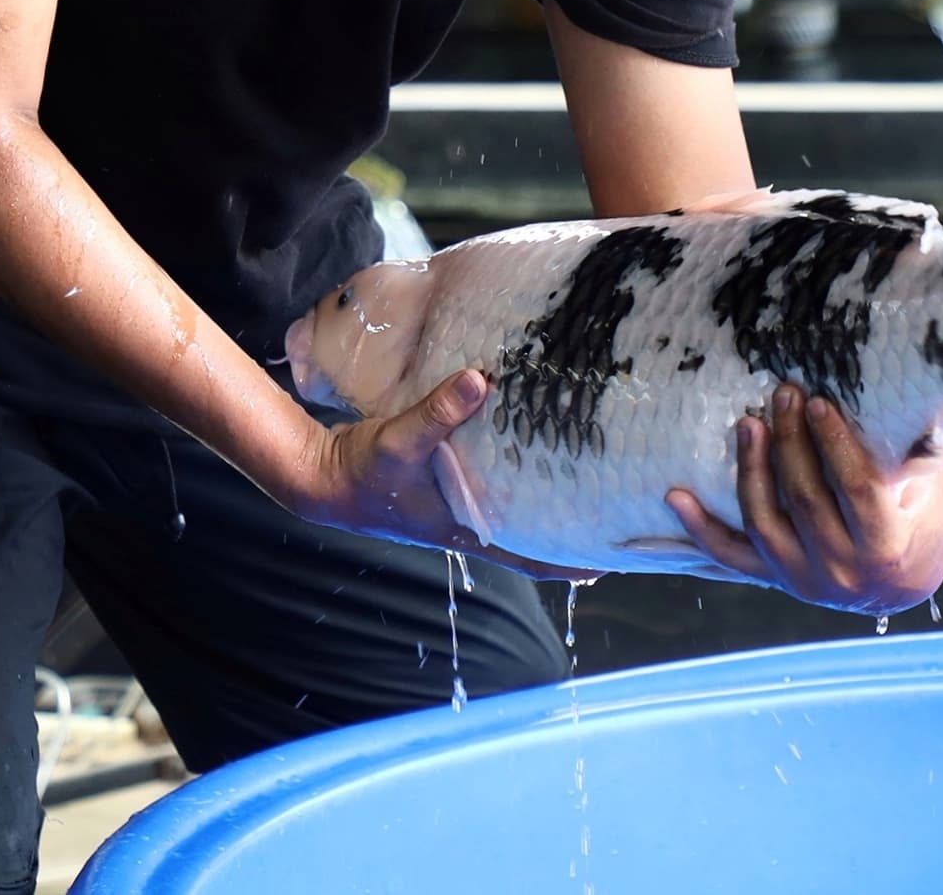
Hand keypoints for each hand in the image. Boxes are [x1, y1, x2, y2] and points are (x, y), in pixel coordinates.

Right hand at [295, 369, 605, 584]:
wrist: (323, 478)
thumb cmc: (363, 472)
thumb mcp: (399, 440)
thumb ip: (438, 412)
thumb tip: (479, 380)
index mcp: (469, 528)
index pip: (534, 558)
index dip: (574, 562)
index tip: (618, 560)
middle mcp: (471, 520)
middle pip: (534, 532)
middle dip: (572, 522)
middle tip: (617, 503)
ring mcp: (459, 503)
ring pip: (516, 504)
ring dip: (546, 492)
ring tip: (587, 466)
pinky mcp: (446, 479)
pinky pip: (493, 477)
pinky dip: (513, 465)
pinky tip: (527, 438)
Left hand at [666, 384, 942, 615]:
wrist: (901, 581)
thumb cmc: (919, 514)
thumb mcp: (932, 483)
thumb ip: (923, 446)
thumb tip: (923, 388)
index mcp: (886, 548)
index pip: (857, 490)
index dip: (834, 445)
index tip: (818, 402)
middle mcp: (842, 571)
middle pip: (805, 499)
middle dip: (791, 441)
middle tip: (783, 394)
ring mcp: (802, 579)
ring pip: (764, 522)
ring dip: (750, 469)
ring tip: (747, 424)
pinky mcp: (772, 577)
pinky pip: (730, 555)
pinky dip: (700, 527)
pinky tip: (676, 496)